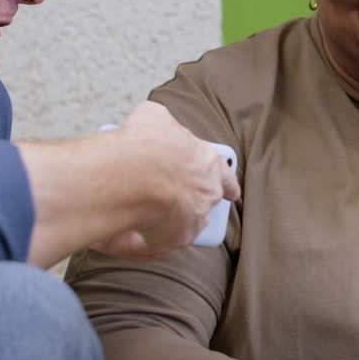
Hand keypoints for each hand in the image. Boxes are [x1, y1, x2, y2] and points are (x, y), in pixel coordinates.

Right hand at [89, 101, 240, 258]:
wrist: (135, 175)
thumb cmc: (144, 144)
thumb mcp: (152, 116)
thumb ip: (160, 123)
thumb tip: (154, 125)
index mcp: (208, 162)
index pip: (225, 175)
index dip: (227, 183)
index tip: (231, 192)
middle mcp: (208, 192)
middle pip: (206, 201)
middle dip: (192, 202)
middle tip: (169, 201)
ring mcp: (195, 217)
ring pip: (185, 223)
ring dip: (166, 222)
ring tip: (140, 219)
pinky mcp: (178, 239)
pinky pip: (162, 243)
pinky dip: (144, 241)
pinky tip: (128, 236)